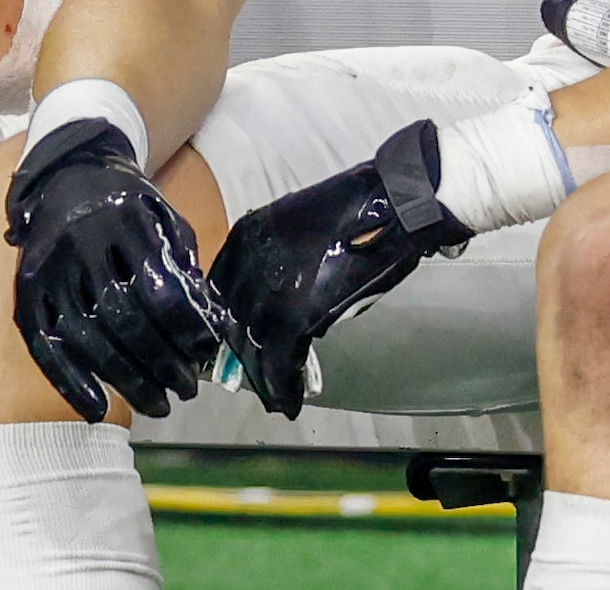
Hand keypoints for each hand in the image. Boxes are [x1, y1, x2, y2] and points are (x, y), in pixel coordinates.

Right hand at [4, 119, 226, 421]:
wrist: (66, 174)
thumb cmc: (128, 205)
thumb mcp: (164, 218)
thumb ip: (185, 266)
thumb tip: (208, 326)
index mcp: (124, 220)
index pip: (159, 289)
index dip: (184, 330)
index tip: (204, 357)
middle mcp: (81, 242)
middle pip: (123, 319)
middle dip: (160, 363)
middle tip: (185, 392)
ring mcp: (49, 267)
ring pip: (86, 337)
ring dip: (124, 380)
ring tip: (158, 405)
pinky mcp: (26, 287)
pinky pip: (43, 343)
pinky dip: (68, 380)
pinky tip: (96, 408)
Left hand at [207, 120, 472, 418]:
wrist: (390, 207)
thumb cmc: (352, 212)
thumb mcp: (295, 224)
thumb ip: (275, 258)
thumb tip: (273, 293)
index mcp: (245, 236)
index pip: (219, 289)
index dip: (228, 318)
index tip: (236, 336)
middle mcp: (249, 264)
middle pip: (234, 321)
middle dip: (242, 350)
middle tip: (251, 372)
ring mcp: (270, 291)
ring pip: (254, 346)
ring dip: (261, 375)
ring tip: (271, 395)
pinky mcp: (298, 317)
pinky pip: (281, 362)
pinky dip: (283, 387)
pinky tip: (288, 402)